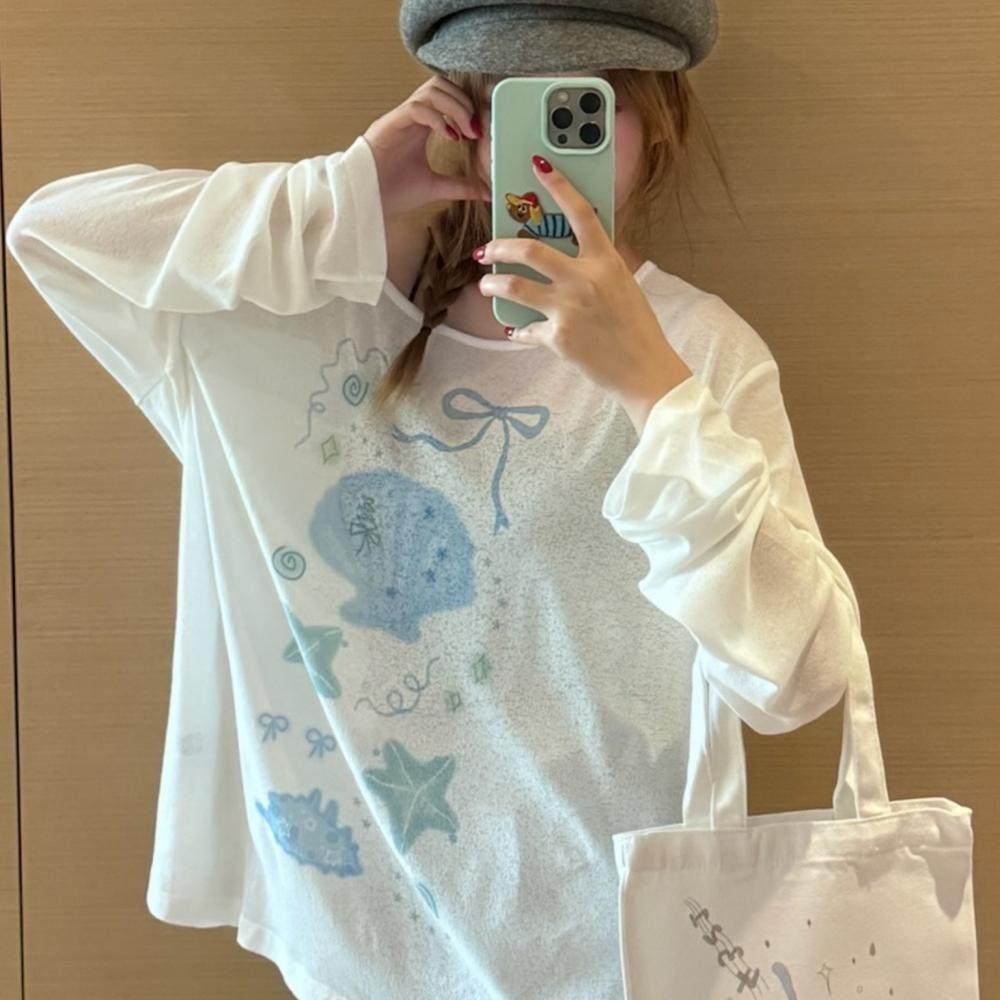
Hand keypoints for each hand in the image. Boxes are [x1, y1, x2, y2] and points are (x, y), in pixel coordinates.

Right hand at [363, 75, 489, 219]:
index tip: (479, 132)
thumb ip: (461, 186)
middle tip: (475, 129)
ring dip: (454, 107)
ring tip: (465, 131)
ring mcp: (401, 119)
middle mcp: (411, 117)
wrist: (366, 202)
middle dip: (463, 102)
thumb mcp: (436, 187)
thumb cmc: (393, 192)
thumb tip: (487, 192)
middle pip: (440, 85)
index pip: (447, 97)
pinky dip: (437, 119)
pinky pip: (416, 108)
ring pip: (430, 91)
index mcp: (421, 126)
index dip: (466, 107)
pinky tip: (449, 138)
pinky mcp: (391, 126)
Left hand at [474, 155, 692, 433]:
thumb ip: (597, 267)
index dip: (559, 185)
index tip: (538, 165)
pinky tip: (513, 330)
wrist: (643, 369)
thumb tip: (567, 255)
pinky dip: (517, 330)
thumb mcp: (623, 285)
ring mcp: (569, 309)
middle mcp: (585, 280)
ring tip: (485, 284)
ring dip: (492, 284)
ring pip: (515, 286)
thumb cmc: (636, 327)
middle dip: (500, 246)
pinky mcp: (558, 338)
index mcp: (606, 261)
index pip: (581, 212)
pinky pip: (526, 330)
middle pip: (530, 250)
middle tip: (485, 250)